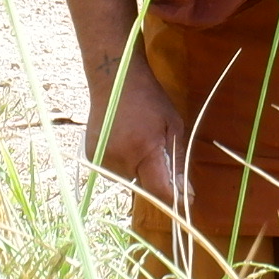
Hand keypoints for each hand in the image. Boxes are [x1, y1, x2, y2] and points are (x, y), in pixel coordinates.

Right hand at [85, 50, 190, 218]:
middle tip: (157, 150)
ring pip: (128, 179)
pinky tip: (124, 141)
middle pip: (144, 186)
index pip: (159, 190)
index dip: (174, 198)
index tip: (186, 199)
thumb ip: (177, 161)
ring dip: (138, 169)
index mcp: (144, 150)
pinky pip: (113, 171)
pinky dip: (122, 163)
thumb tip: (186, 192)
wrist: (115, 79)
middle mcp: (121, 159)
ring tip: (138, 141)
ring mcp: (103, 158)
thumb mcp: (173, 125)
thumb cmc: (150, 100)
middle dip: (155, 177)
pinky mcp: (92, 156)